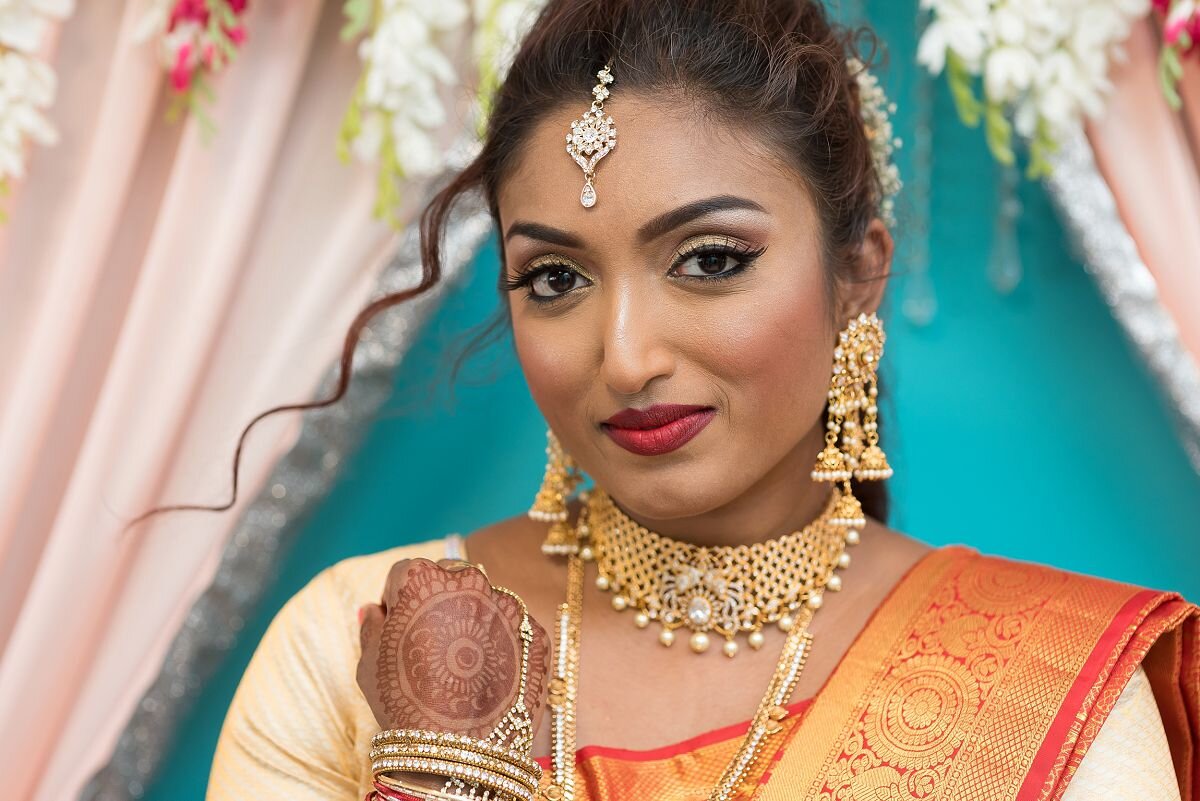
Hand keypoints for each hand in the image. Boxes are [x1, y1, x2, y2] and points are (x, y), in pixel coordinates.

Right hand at [357, 558, 550, 740]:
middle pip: (450, 578)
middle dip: (439, 602)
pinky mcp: (536, 633)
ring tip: (462, 667)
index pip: (404, 573)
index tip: (398, 628)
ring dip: (474, 620)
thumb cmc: (405, 706)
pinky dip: (502, 645)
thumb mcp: (370, 664)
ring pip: (486, 601)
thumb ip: (372, 627)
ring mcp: (508, 606)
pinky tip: (488, 676)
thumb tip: (374, 610)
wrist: (461, 751)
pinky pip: (514, 630)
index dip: (397, 601)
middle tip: (431, 645)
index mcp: (422, 579)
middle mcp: (470, 581)